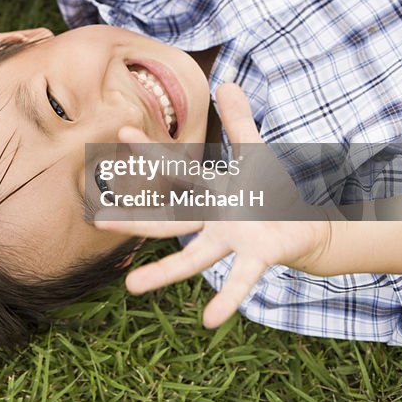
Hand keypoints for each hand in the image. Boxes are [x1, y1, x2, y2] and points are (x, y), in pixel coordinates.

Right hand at [97, 84, 332, 327]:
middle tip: (96, 222)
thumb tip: (226, 81)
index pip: (175, 170)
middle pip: (168, 221)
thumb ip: (239, 121)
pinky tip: (210, 320)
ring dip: (163, 273)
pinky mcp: (257, 257)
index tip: (121, 132)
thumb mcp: (257, 153)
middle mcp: (213, 220)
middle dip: (133, 221)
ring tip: (131, 287)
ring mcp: (231, 241)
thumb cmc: (273, 192)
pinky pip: (240, 280)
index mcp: (212, 192)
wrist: (304, 227)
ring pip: (192, 259)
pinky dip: (226, 299)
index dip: (151, 151)